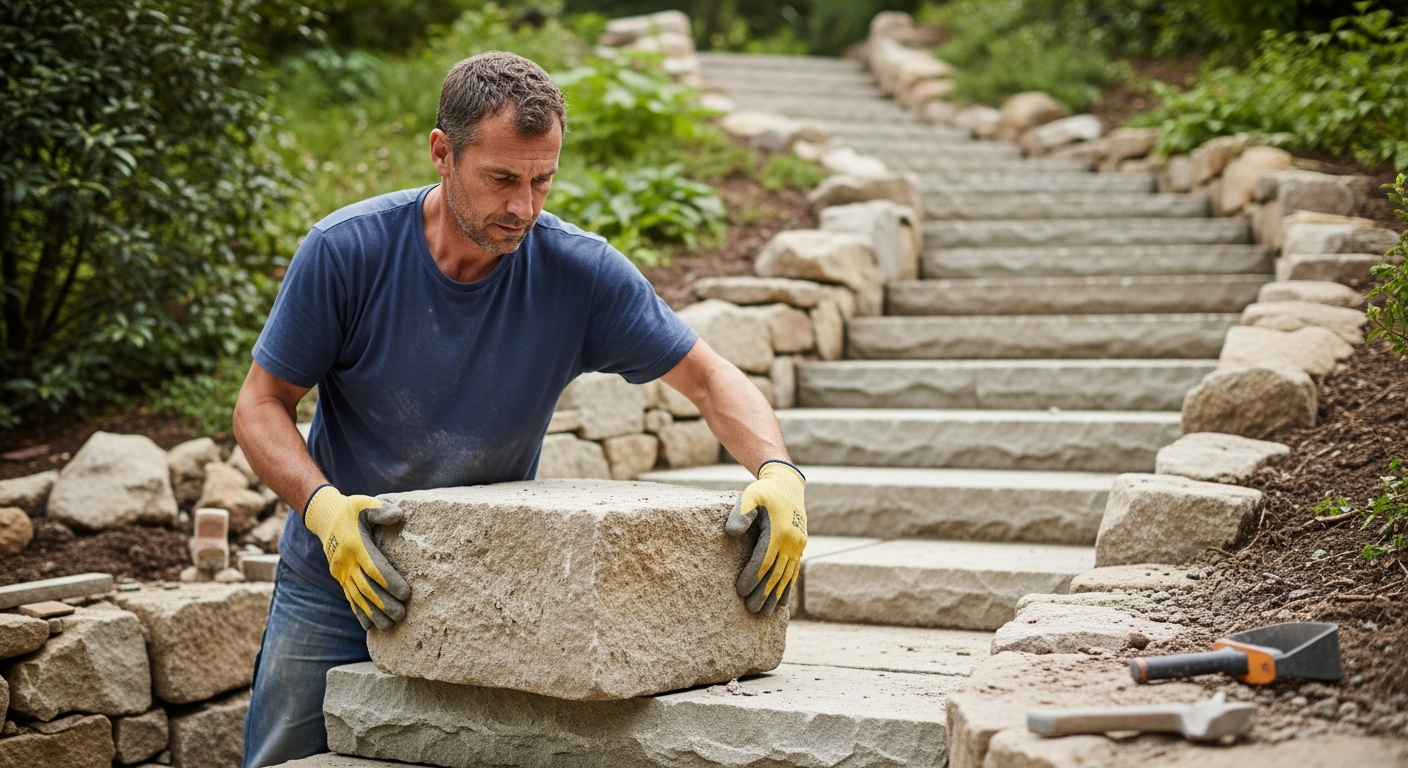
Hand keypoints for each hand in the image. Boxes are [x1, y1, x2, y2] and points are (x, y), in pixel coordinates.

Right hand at [303, 485, 411, 630]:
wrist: (324, 518)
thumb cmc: (351, 510)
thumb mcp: (364, 504)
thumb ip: (381, 510)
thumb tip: (399, 515)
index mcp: (356, 546)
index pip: (374, 568)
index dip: (390, 582)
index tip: (406, 593)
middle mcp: (346, 562)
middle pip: (367, 588)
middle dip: (384, 604)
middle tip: (402, 615)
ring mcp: (341, 572)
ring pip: (358, 598)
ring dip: (373, 614)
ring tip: (390, 627)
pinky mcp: (339, 578)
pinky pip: (349, 598)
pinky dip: (360, 613)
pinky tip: (370, 627)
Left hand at [725, 460, 806, 614]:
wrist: (788, 485)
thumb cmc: (764, 491)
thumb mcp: (751, 495)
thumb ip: (741, 512)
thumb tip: (731, 532)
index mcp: (777, 532)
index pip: (763, 561)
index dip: (752, 578)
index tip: (740, 592)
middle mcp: (791, 542)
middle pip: (775, 574)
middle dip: (763, 593)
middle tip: (751, 610)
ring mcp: (797, 546)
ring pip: (786, 577)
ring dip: (775, 596)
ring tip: (764, 613)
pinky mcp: (800, 548)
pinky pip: (794, 572)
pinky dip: (787, 588)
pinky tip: (781, 603)